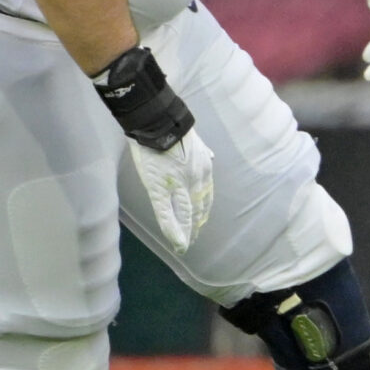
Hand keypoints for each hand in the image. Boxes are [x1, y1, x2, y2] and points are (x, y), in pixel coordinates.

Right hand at [129, 129, 214, 253]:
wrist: (158, 122)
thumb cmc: (173, 130)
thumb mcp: (196, 141)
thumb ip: (204, 153)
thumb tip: (211, 156)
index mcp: (203, 169)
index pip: (206, 195)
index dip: (203, 209)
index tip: (201, 220)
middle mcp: (196, 180)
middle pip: (198, 208)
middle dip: (196, 225)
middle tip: (194, 239)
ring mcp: (178, 185)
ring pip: (185, 214)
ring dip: (186, 232)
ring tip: (185, 246)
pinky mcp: (159, 188)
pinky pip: (167, 213)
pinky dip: (172, 229)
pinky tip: (176, 242)